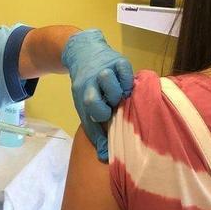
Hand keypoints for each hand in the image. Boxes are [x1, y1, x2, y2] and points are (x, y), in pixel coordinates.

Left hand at [62, 29, 133, 160]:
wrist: (84, 53)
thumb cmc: (89, 87)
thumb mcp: (86, 107)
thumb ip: (95, 130)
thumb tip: (103, 156)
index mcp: (83, 98)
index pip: (88, 119)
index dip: (99, 126)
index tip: (109, 129)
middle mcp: (90, 85)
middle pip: (91, 101)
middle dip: (103, 109)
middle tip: (113, 108)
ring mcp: (103, 71)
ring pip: (107, 82)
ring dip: (116, 92)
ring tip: (121, 95)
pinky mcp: (117, 61)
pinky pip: (124, 71)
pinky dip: (127, 79)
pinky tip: (127, 85)